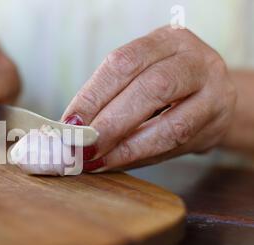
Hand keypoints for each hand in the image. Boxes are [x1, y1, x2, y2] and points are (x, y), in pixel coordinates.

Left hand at [62, 26, 236, 171]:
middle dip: (110, 123)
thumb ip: (109, 98)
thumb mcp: (139, 76)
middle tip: (81, 146)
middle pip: (151, 88)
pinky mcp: (217, 123)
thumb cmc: (165, 85)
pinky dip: (140, 156)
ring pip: (171, 124)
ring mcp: (213, 92)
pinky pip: (177, 145)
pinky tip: (116, 161)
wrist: (213, 95)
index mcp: (166, 40)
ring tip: (96, 160)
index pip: (124, 63)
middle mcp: (195, 60)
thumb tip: (71, 129)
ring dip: (126, 148)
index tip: (69, 123)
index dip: (93, 95)